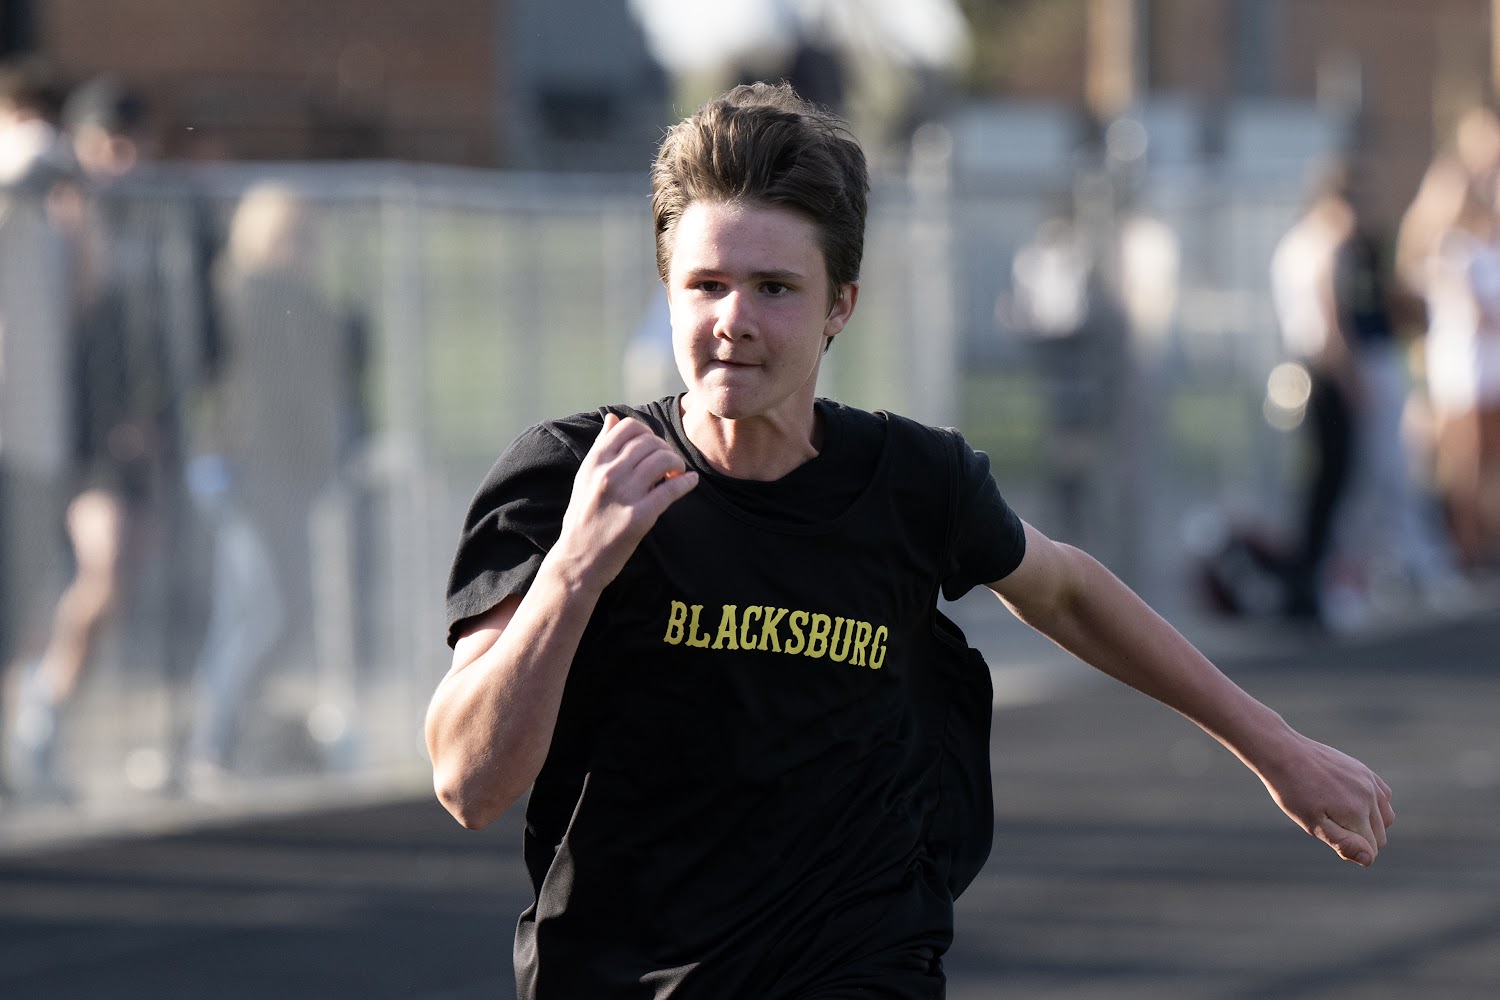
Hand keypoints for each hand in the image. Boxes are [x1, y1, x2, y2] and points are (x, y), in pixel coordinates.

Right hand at [554, 413, 697, 588]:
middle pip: (650, 442)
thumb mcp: (585, 477)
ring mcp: (624, 494)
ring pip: (663, 460)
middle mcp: (608, 473)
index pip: (629, 427)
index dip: (648, 432)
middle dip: (664, 449)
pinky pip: (671, 489)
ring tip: (674, 474)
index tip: (653, 447)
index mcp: (595, 462)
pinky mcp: (639, 517)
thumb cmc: (583, 517)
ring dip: (676, 463)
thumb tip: (614, 419)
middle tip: (667, 464)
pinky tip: (689, 481)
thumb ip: (601, 447)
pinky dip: (686, 482)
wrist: (578, 559)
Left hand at [1258, 734, 1393, 866]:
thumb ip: (1343, 842)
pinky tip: (1352, 802)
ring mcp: (1369, 781)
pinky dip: (1374, 805)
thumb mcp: (1312, 823)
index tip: (1328, 836)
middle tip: (1328, 824)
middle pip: (1380, 836)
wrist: (1283, 753)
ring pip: (1386, 818)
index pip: (1370, 849)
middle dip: (1359, 838)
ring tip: (1339, 815)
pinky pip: (1384, 796)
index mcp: (1356, 813)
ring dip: (1370, 824)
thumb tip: (1369, 859)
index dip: (1350, 849)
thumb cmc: (1293, 791)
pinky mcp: (1365, 770)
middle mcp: (1369, 796)